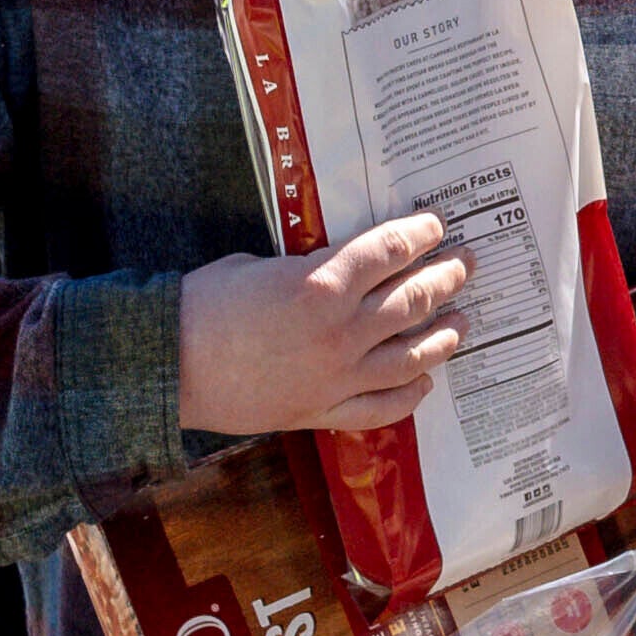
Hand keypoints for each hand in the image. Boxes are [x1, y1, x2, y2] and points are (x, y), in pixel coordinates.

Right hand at [182, 216, 471, 437]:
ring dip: (444, 336)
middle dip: (448, 277)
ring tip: (462, 322)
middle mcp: (342, 330)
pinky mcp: (324, 410)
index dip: (420, 233)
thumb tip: (334, 268)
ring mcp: (338, 375)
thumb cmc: (202, 305)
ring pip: (412, 355)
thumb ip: (307, 267)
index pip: (391, 250)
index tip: (437, 226)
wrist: (168, 366)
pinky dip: (411, 393)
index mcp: (323, 282)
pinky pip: (383, 406)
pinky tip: (426, 381)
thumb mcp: (258, 264)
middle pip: (414, 299)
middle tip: (466, 264)